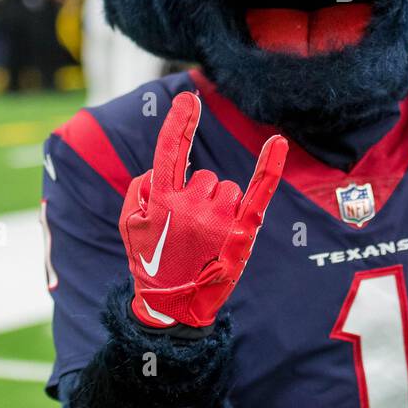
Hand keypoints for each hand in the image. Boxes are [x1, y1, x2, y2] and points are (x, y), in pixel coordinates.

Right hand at [120, 91, 287, 327]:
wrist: (173, 309)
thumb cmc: (150, 263)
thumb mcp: (129, 227)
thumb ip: (138, 190)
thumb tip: (158, 170)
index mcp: (161, 200)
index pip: (169, 151)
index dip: (178, 123)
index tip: (188, 98)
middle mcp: (190, 205)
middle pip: (205, 177)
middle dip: (199, 196)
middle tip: (190, 231)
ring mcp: (216, 219)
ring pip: (227, 188)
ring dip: (219, 205)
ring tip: (208, 238)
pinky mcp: (241, 232)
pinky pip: (258, 191)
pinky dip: (270, 167)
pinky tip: (278, 143)